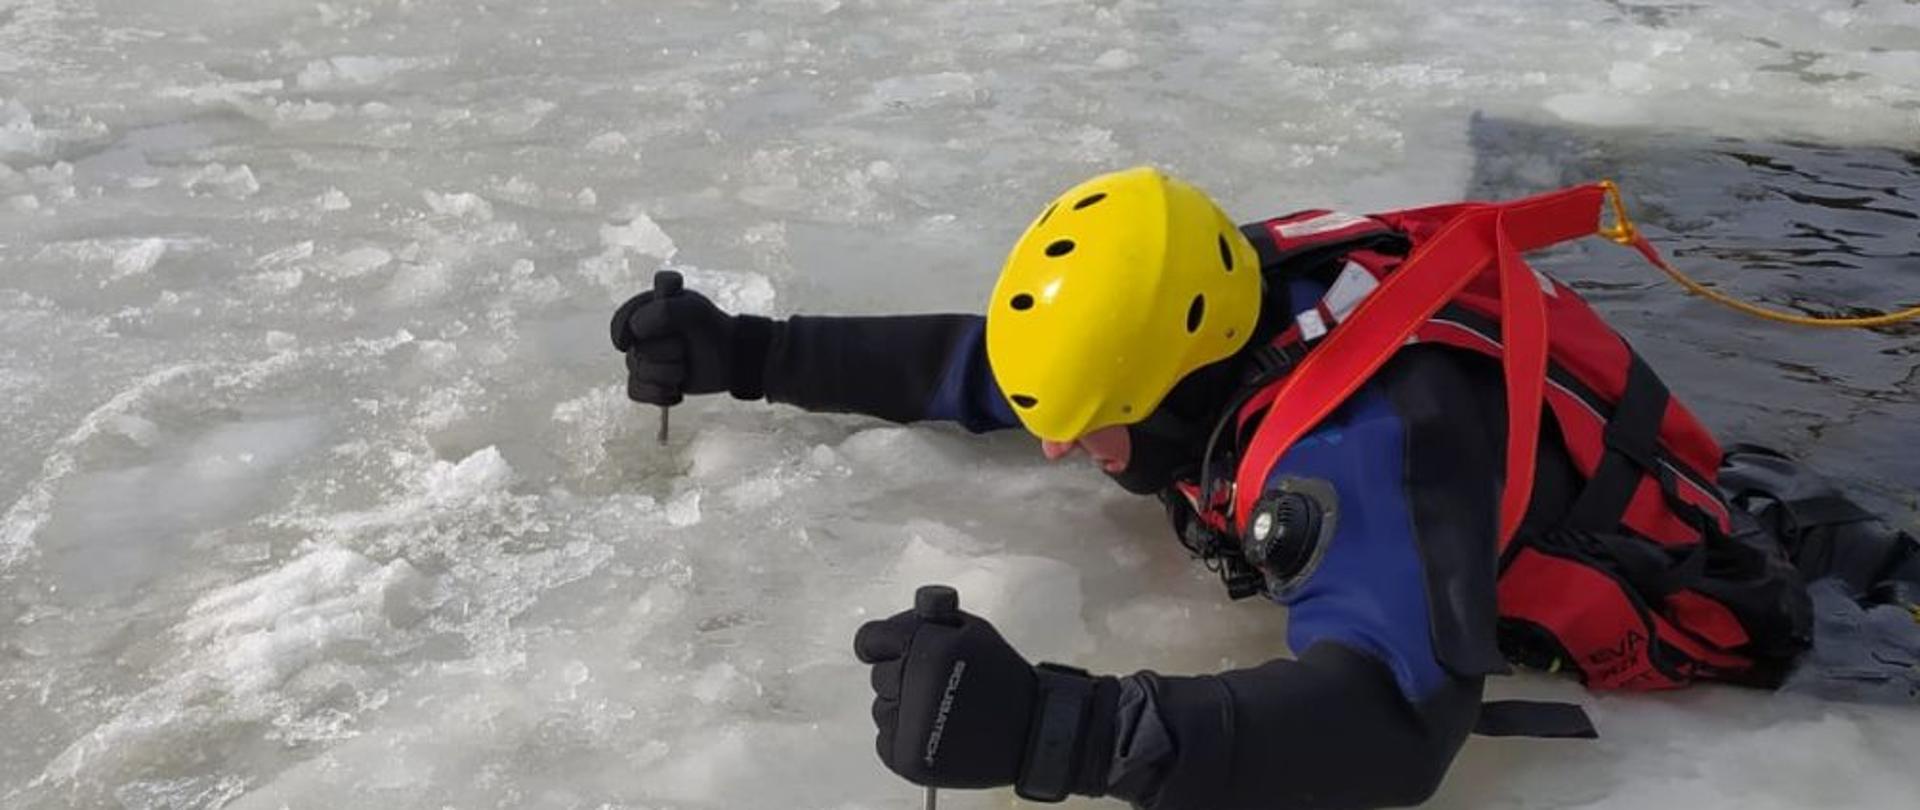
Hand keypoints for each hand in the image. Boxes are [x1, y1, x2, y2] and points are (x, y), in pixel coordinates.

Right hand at [609, 271, 766, 403]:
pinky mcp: (650, 380)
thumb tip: (635, 331)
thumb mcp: (694, 310)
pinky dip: (657, 395)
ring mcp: (644, 358)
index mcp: (647, 309)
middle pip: (634, 353)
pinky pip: (635, 392)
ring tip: (685, 369)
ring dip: (667, 376)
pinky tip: (676, 392)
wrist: (731, 357)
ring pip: (637, 375)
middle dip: (664, 355)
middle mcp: (641, 334)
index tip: (629, 340)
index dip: (622, 330)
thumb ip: (664, 310)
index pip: (623, 321)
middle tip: (685, 349)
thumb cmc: (712, 328)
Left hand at [854, 589, 1039, 789]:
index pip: (870, 639)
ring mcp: (907, 727)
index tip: (894, 650)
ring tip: (942, 711)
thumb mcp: (972, 630)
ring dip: (904, 708)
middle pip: (879, 676)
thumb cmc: (1001, 677)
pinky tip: (936, 732)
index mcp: (925, 651)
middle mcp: (911, 688)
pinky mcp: (907, 759)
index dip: (882, 643)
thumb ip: (933, 615)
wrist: (1030, 730)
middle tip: (939, 684)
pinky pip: (886, 741)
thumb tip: (908, 607)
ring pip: (882, 709)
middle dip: (902, 676)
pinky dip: (906, 738)